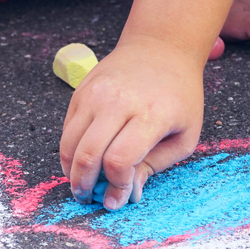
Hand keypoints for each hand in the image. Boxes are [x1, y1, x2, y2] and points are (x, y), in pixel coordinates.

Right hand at [59, 39, 203, 209]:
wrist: (160, 48)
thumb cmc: (178, 95)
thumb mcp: (183, 135)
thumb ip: (154, 166)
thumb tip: (128, 195)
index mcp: (150, 114)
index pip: (119, 160)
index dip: (115, 186)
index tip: (116, 199)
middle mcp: (117, 102)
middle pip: (88, 154)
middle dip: (85, 185)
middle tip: (87, 198)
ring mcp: (94, 95)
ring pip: (69, 144)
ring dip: (71, 171)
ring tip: (80, 184)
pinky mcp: (80, 92)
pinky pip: (66, 130)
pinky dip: (69, 151)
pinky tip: (80, 161)